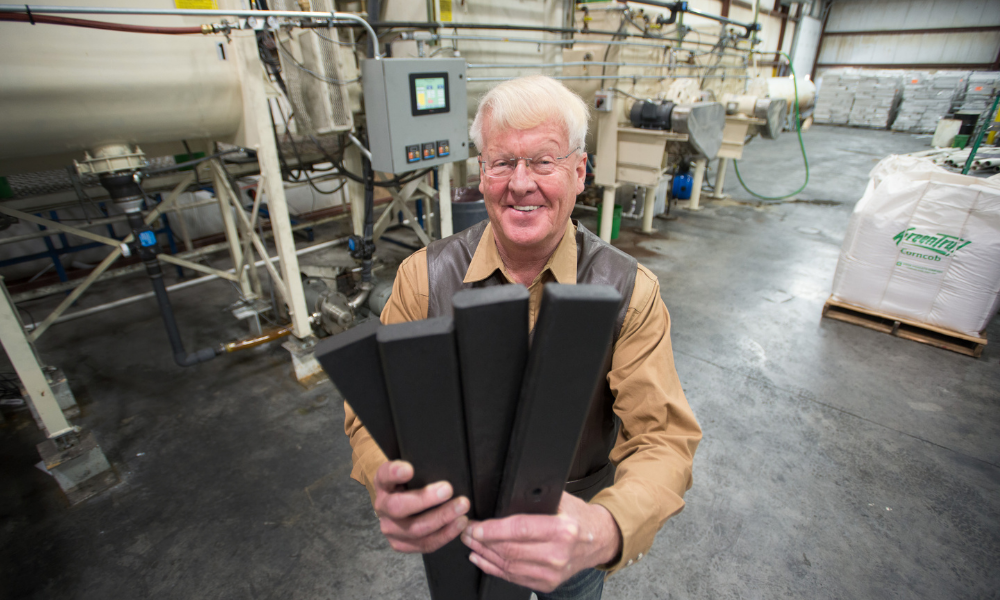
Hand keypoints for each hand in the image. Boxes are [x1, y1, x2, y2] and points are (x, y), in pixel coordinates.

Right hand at [373, 460, 470, 552]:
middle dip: (426, 499)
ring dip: (441, 519)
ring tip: (461, 509)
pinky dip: (445, 535)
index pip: (384, 476)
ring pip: (415, 529)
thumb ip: (420, 467)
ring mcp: (390, 529)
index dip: (395, 473)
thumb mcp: (409, 471)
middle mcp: (382, 507)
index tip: (409, 469)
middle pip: (398, 507)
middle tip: (448, 490)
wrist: (397, 503)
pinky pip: (424, 544)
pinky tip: (459, 524)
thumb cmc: (410, 483)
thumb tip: (444, 464)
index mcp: (382, 484)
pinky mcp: (401, 544)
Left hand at [460, 492, 621, 592]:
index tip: (474, 526)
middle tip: (466, 532)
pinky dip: (493, 568)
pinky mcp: (547, 583)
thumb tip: (504, 492)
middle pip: (510, 550)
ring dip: (484, 555)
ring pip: (508, 565)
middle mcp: (558, 554)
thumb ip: (535, 497)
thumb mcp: (561, 499)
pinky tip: (482, 558)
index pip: (519, 529)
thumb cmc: (577, 516)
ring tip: (470, 543)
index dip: (491, 529)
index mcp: (562, 530)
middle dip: (482, 541)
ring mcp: (553, 573)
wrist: (598, 540)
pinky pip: (514, 577)